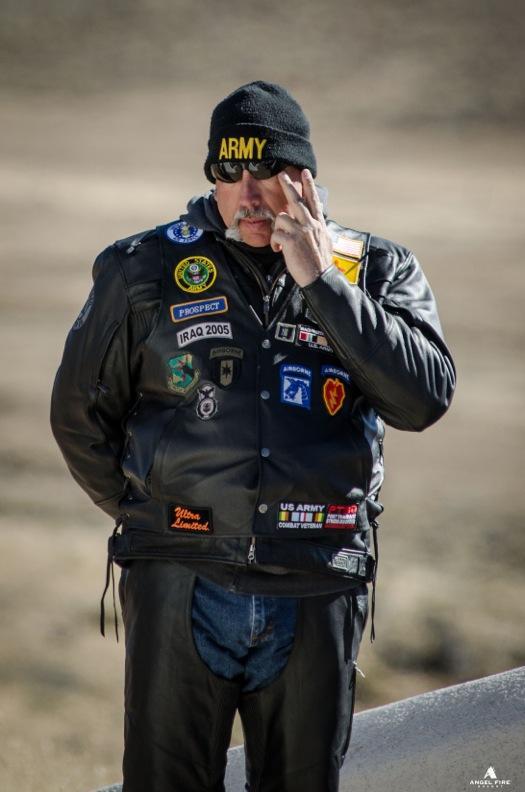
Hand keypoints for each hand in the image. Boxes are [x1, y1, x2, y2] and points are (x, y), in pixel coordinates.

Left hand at [270, 169, 331, 287]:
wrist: (320, 276)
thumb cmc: (322, 262)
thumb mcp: (326, 242)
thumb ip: (321, 230)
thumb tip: (322, 225)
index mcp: (318, 224)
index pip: (314, 200)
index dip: (309, 185)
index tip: (305, 172)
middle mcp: (310, 224)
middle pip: (297, 200)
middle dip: (289, 185)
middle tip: (281, 174)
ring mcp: (301, 232)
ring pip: (281, 217)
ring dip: (277, 229)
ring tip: (280, 241)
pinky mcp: (291, 241)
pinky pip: (276, 234)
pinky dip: (274, 242)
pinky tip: (278, 249)